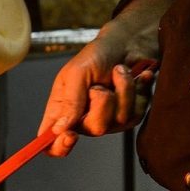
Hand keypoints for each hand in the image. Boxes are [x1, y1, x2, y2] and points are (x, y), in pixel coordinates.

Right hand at [40, 0, 170, 156]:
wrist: (127, 43)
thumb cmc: (96, 55)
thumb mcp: (76, 72)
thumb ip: (69, 101)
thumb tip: (59, 129)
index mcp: (61, 111)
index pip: (52, 143)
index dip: (58, 147)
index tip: (70, 135)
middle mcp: (83, 119)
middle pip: (93, 130)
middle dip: (102, 104)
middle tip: (100, 85)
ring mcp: (108, 119)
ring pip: (119, 120)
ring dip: (123, 90)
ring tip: (119, 71)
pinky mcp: (130, 114)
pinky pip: (137, 112)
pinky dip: (138, 90)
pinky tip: (136, 77)